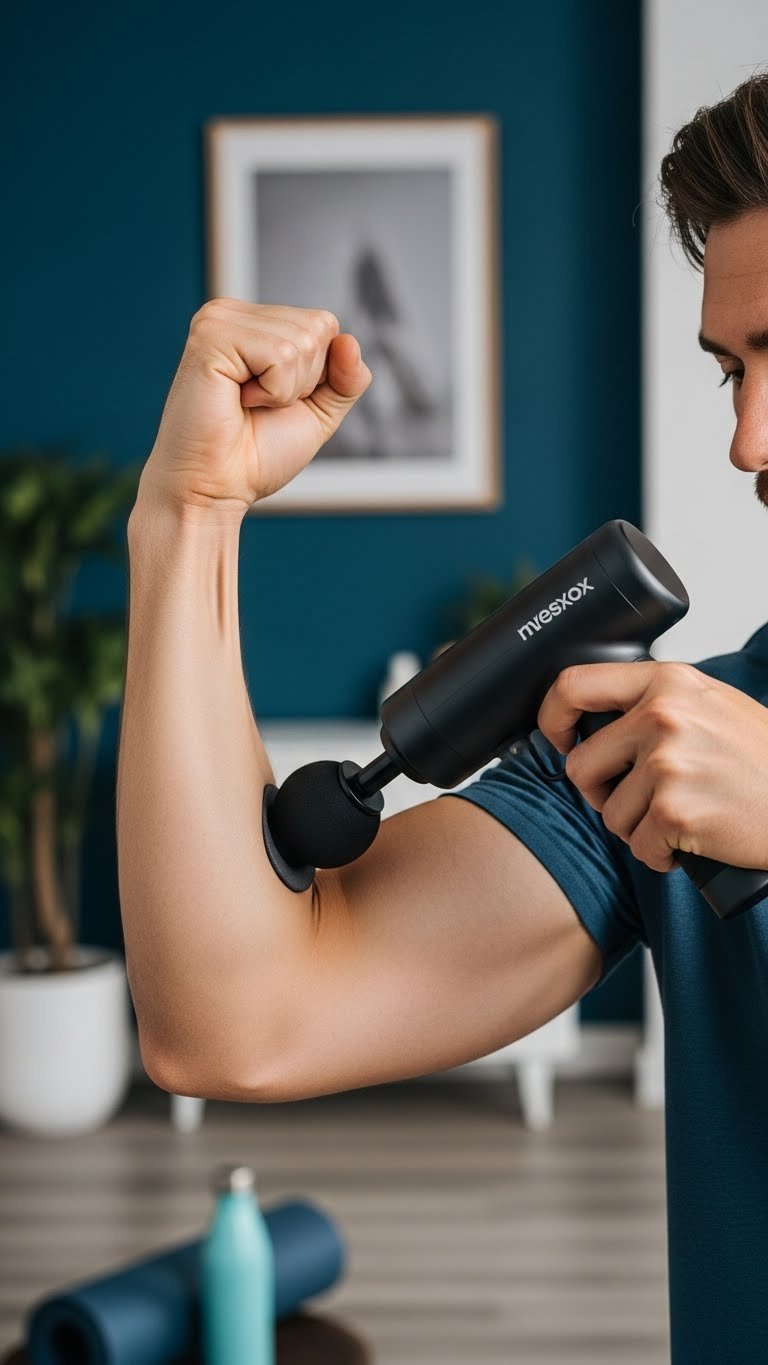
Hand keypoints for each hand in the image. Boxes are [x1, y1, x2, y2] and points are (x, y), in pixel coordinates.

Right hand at [137, 298, 371, 516]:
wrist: (214, 489)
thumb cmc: (254, 456)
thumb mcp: (318, 413)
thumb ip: (345, 379)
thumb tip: (350, 341)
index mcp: (254, 323)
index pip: (325, 325)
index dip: (318, 375)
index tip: (276, 401)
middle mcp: (234, 313)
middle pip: (318, 327)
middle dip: (304, 381)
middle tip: (260, 405)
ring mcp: (219, 320)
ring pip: (302, 341)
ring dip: (285, 390)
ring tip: (247, 404)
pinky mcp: (211, 337)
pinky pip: (281, 354)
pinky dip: (273, 391)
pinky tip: (238, 400)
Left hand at [537, 660, 767, 872]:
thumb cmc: (763, 759)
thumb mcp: (711, 705)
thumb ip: (657, 702)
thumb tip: (596, 718)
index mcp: (668, 681)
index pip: (574, 685)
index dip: (552, 718)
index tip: (558, 739)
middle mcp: (662, 714)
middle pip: (580, 764)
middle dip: (602, 793)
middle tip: (641, 800)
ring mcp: (668, 762)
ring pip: (609, 813)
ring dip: (637, 828)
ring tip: (681, 817)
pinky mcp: (675, 810)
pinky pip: (638, 846)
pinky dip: (660, 855)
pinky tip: (692, 840)